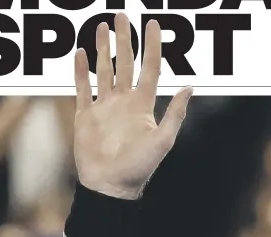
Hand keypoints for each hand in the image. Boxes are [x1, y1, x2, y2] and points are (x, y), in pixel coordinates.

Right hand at [73, 13, 192, 199]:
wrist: (111, 186)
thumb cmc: (139, 167)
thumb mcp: (163, 140)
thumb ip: (175, 114)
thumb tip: (190, 87)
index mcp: (143, 107)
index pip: (150, 70)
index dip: (153, 48)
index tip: (154, 25)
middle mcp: (124, 104)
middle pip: (126, 64)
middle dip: (125, 41)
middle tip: (122, 16)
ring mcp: (104, 109)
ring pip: (104, 71)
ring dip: (102, 49)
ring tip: (101, 27)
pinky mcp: (86, 117)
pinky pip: (82, 89)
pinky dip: (80, 71)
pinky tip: (80, 54)